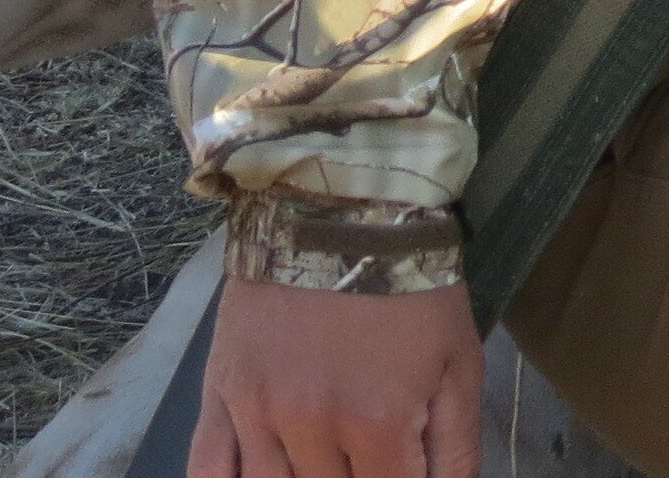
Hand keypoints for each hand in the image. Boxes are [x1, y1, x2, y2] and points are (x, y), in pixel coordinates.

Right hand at [192, 274, 482, 477]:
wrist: (344, 216)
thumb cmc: (415, 293)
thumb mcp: (460, 366)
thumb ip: (455, 450)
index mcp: (377, 422)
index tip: (401, 472)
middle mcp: (310, 427)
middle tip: (366, 458)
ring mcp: (256, 413)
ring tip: (325, 462)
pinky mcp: (220, 393)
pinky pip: (207, 468)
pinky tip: (259, 476)